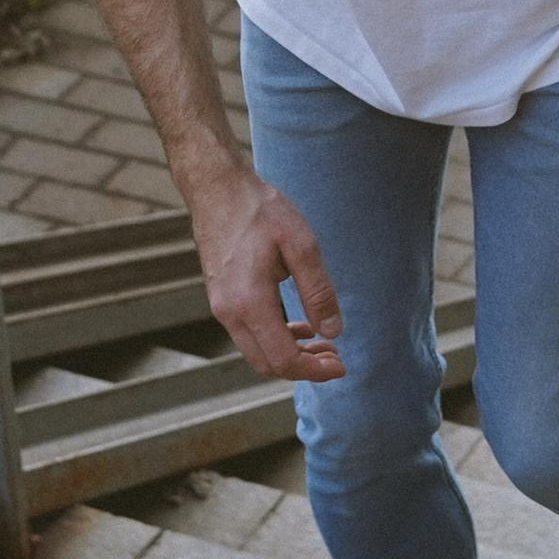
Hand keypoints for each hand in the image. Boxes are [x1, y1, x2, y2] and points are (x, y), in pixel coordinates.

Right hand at [189, 165, 343, 383]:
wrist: (217, 188)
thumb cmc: (259, 210)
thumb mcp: (301, 244)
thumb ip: (318, 292)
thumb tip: (333, 332)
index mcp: (249, 303)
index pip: (284, 359)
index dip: (315, 370)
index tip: (341, 366)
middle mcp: (229, 313)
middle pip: (268, 365)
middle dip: (304, 368)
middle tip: (335, 356)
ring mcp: (221, 307)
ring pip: (256, 353)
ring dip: (290, 355)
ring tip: (322, 343)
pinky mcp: (220, 299)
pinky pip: (248, 336)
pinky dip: (275, 340)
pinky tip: (298, 324)